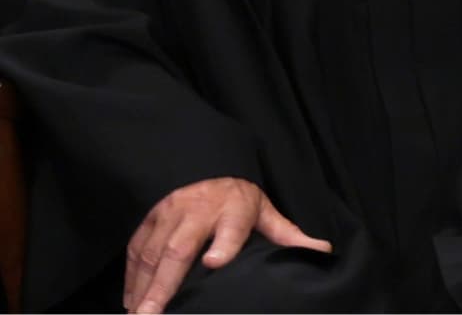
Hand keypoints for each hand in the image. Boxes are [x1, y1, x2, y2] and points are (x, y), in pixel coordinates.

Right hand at [123, 176, 331, 313]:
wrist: (206, 167)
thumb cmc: (238, 198)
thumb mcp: (265, 210)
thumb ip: (287, 234)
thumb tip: (323, 251)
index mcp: (234, 209)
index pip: (232, 227)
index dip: (224, 245)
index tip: (215, 263)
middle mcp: (198, 212)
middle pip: (180, 248)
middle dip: (165, 284)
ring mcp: (169, 215)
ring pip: (152, 253)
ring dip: (144, 287)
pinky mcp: (148, 219)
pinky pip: (135, 250)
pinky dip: (131, 277)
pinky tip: (130, 301)